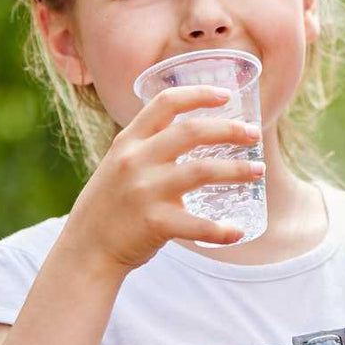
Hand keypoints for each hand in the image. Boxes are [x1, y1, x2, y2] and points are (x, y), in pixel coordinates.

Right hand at [64, 85, 265, 274]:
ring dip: (237, 170)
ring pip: (202, 170)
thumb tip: (194, 130)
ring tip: (259, 171)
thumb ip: (149, 146)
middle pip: (192, 131)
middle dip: (229, 129)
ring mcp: (144, 191)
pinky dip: (221, 229)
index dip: (199, 94)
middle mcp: (135, 161)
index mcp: (128, 142)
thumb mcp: (119, 164)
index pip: (166, 103)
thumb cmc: (111, 204)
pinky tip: (239, 231)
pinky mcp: (153, 223)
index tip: (226, 95)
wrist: (85, 250)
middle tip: (253, 134)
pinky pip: (197, 224)